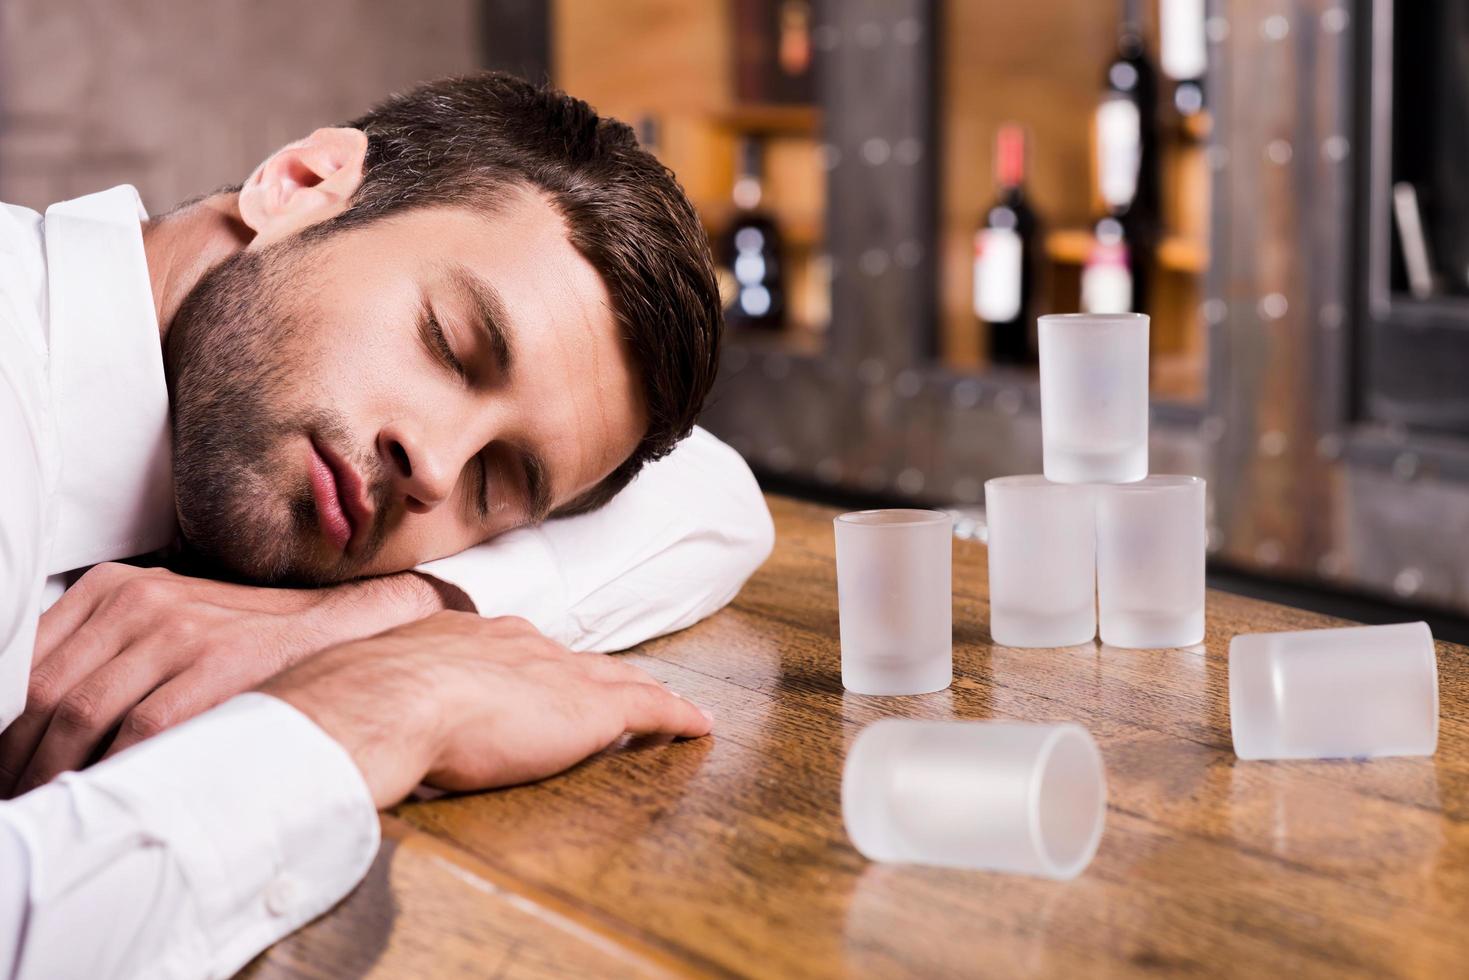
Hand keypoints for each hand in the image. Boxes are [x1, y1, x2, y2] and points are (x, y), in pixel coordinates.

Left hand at [0, 561, 452, 796]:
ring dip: (58, 774)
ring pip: (79, 712)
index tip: (10, 763)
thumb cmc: (250, 646)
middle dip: (22, 757)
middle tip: (25, 797)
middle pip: (43, 692)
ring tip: (58, 808)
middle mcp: (140, 599)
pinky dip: (115, 771)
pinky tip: (113, 795)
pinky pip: (139, 729)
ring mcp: (179, 628)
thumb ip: (110, 656)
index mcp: (118, 586)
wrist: (341, 633)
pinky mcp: (216, 661)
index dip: (8, 727)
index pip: (26, 661)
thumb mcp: (169, 627)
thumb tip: (41, 718)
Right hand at [263, 611, 712, 807]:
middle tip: (612, 684)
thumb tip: (349, 713)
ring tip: (664, 703)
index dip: (531, 668)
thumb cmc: (362, 703)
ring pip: (614, 678)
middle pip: (570, 658)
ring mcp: (558, 672)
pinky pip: (650, 708)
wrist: (389, 700)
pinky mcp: (591, 709)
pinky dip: (676, 716)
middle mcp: (519, 644)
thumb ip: (376, 695)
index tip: (536, 679)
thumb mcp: (368, 688)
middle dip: (592, 671)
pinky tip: (698, 726)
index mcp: (464, 639)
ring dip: (639, 690)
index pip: (513, 652)